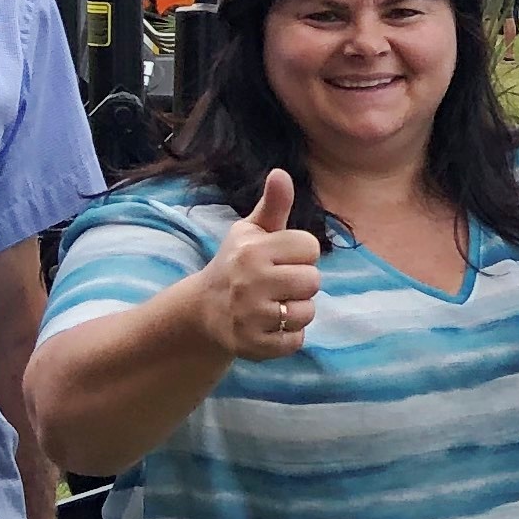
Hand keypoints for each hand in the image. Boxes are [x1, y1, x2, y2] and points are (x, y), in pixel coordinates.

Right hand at [199, 170, 323, 359]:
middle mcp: (250, 282)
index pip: (310, 247)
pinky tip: (270, 326)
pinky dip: (289, 337)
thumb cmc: (237, 263)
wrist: (204, 309)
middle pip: (313, 281)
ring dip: (297, 311)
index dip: (302, 253)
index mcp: (253, 251)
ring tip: (274, 305)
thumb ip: (273, 204)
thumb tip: (281, 173)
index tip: (282, 258)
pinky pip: (297, 341)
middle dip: (302, 283)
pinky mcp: (254, 345)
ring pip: (308, 312)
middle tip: (279, 284)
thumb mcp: (251, 231)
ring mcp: (251, 316)